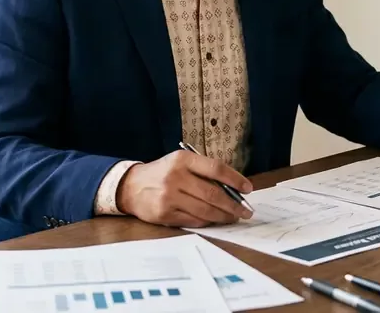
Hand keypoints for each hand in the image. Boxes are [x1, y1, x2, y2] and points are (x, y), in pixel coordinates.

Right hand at [116, 150, 253, 227]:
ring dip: (224, 216)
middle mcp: (176, 177)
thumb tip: (233, 188)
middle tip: (246, 211)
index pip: (216, 168)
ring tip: (234, 217)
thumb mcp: (180, 163)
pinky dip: (208, 221)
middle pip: (213, 193)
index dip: (235, 179)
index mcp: (183, 159)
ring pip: (205, 210)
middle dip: (234, 204)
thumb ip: (203, 171)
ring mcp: (169, 197)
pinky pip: (194, 220)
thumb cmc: (163, 173)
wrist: (131, 187)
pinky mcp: (165, 214)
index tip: (248, 188)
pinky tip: (215, 220)